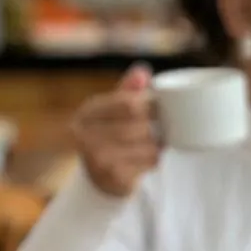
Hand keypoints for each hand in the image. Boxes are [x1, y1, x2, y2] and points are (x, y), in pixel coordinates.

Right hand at [73, 64, 160, 197]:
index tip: (159, 107)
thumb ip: (127, 90)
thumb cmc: (109, 136)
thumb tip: (142, 71)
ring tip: (156, 141)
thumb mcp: (112, 110)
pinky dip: (155, 159)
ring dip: (158, 143)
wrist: (99, 179)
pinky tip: (150, 157)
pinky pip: (149, 162)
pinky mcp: (113, 177)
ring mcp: (98, 159)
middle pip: (140, 124)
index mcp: (87, 113)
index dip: (150, 104)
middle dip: (156, 125)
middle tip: (163, 126)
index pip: (128, 103)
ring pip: (148, 144)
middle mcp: (86, 136)